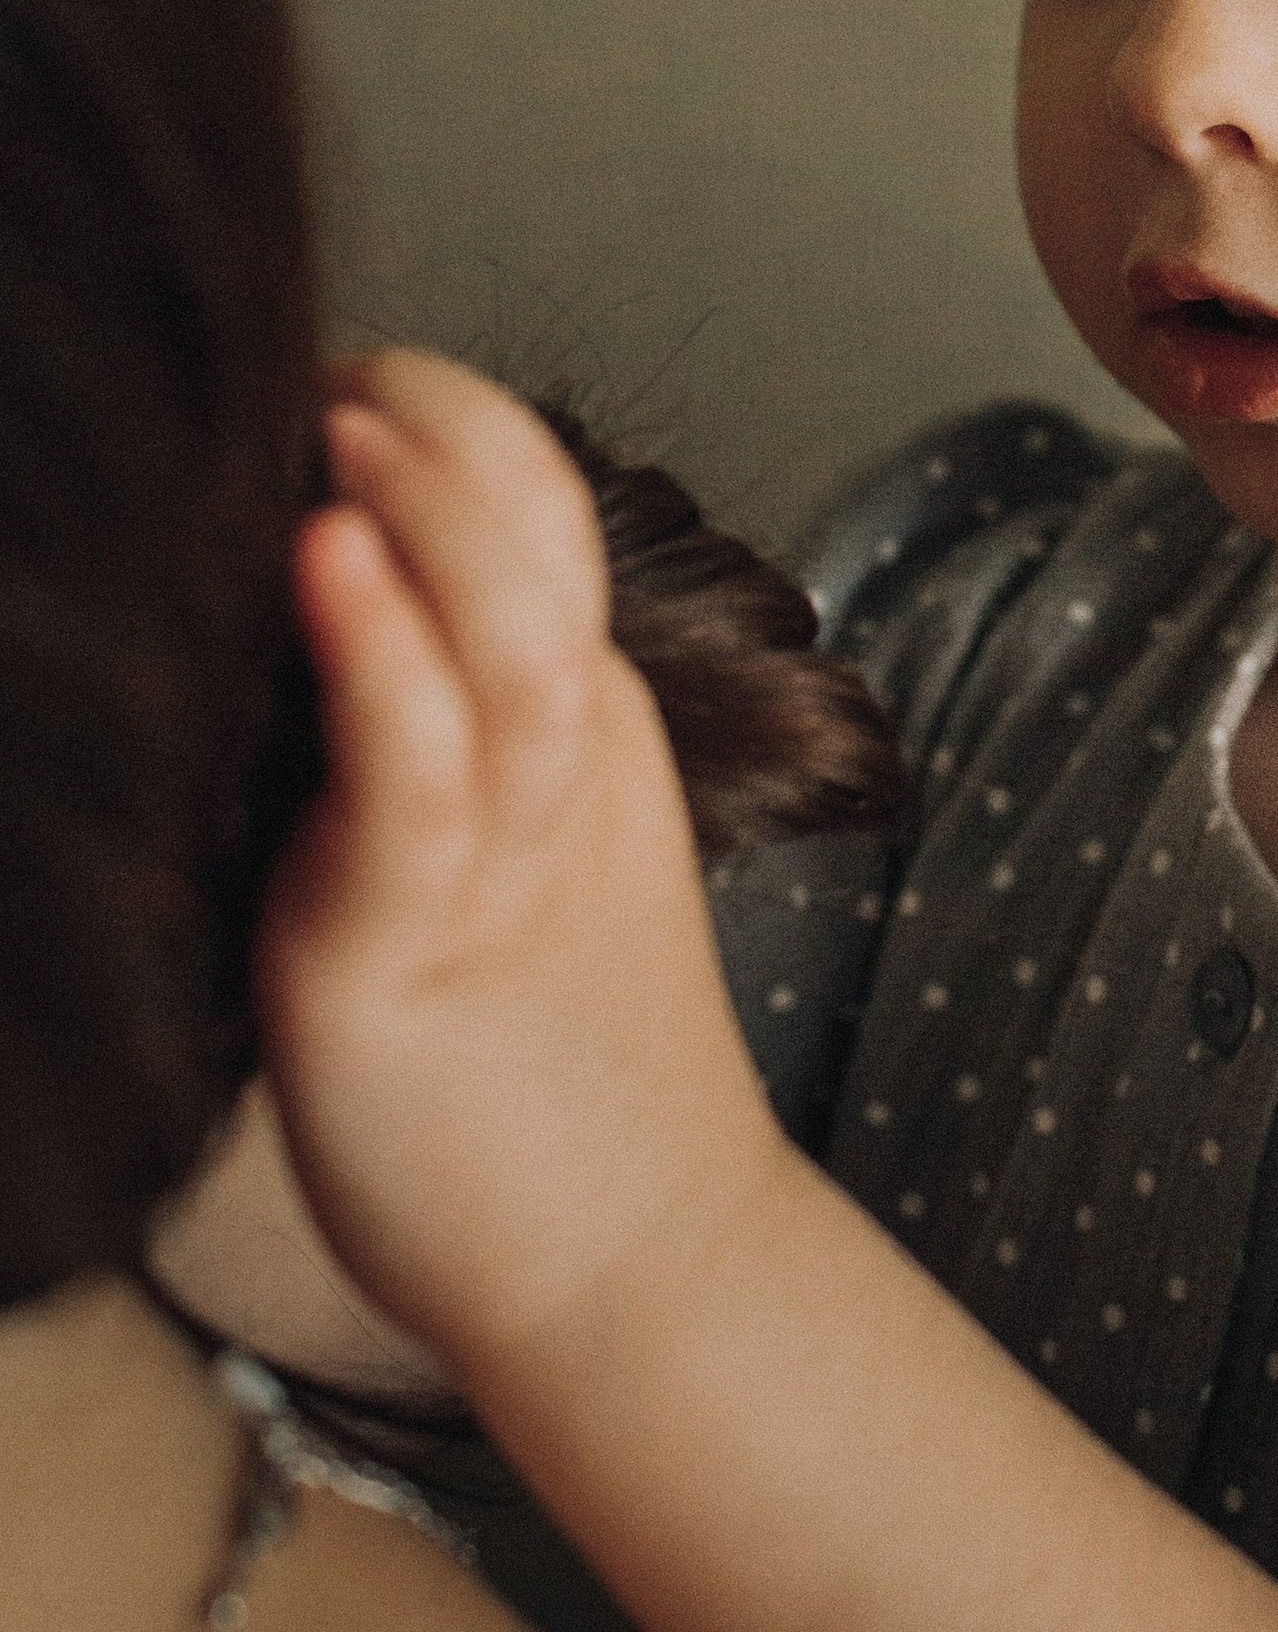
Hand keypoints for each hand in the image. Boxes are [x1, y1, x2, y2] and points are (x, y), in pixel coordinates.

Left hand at [255, 352, 786, 1369]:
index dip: (443, 416)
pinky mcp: (411, 946)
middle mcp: (552, 763)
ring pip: (503, 629)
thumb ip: (440, 733)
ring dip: (422, 503)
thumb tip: (295, 616)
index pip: (535, 507)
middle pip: (533, 530)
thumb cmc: (542, 1078)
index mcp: (575, 726)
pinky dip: (377, 654)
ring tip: (340, 414)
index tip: (328, 380)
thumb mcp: (511, 858)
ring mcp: (496, 853)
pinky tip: (322, 560)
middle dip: (432, 419)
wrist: (629, 1268)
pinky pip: (413, 777)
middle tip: (324, 363)